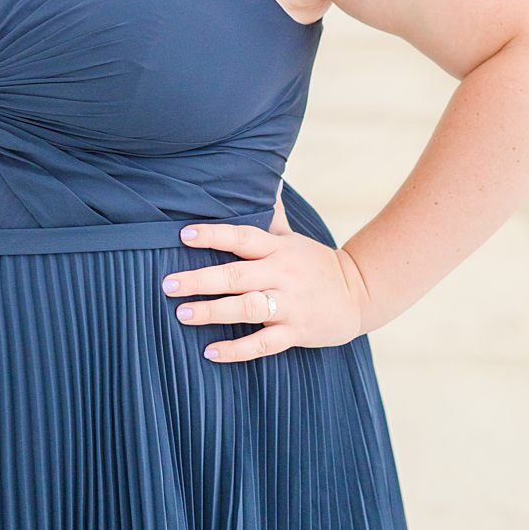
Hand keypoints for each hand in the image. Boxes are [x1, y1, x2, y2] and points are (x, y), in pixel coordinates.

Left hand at [162, 221, 375, 362]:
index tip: (183, 235)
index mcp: (278, 249)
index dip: (213, 235)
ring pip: (248, 308)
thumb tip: (267, 178)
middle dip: (200, 279)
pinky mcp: (296, 332)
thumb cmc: (315, 264)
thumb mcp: (292, 237)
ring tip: (182, 313)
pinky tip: (210, 351)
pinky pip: (264, 343)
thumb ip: (272, 213)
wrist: (361, 294)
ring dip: (214, 312)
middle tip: (167, 284)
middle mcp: (281, 275)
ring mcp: (289, 305)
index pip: (242, 237)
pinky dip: (237, 350)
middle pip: (237, 275)